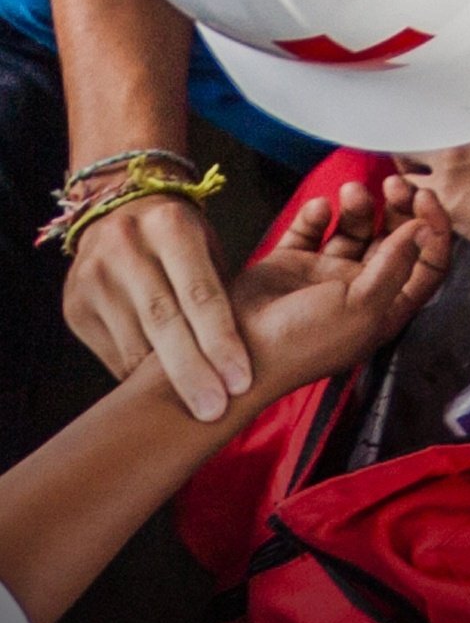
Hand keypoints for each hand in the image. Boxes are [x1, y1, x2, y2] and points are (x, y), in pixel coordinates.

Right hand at [62, 193, 246, 421]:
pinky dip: (138, 377)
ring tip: (192, 411)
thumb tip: (243, 358)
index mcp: (172, 226)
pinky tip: (158, 394)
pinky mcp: (73, 304)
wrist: (119, 211)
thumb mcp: (207, 246)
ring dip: (163, 384)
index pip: (200, 292)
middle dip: (192, 372)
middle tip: (216, 411)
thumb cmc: (182, 240)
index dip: (221, 340)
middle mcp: (127, 246)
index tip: (240, 381)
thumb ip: (220, 291)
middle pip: (163, 321)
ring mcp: (93, 275)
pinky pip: (112, 352)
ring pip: (133, 343)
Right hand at [232, 181, 449, 401]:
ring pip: (355, 228)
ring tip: (350, 192)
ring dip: (358, 206)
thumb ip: (395, 267)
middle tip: (393, 184)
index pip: (426, 264)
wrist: (236, 350)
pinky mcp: (292, 262)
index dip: (433, 231)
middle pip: (394, 240)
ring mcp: (326, 274)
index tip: (426, 200)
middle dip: (398, 209)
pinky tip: (318, 209)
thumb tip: (422, 230)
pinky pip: (313, 228)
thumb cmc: (301, 344)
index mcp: (386, 308)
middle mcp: (361, 289)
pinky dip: (317, 214)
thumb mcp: (362, 308)